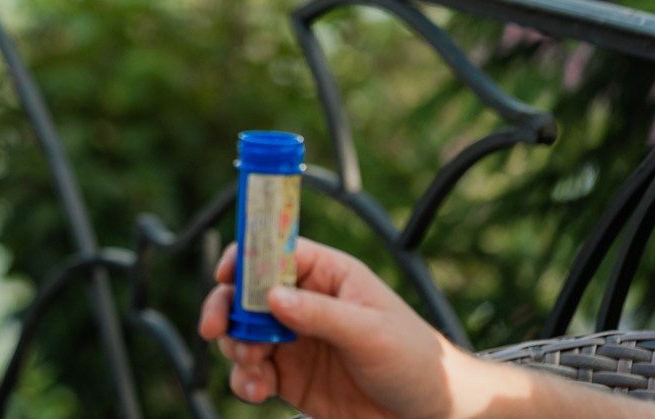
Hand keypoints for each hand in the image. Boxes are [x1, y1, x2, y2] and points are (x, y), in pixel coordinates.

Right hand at [198, 240, 460, 418]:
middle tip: (216, 328)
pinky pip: (252, 372)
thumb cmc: (419, 361)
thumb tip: (271, 296)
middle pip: (246, 294)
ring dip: (235, 348)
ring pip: (243, 334)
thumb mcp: (372, 332)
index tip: (225, 277)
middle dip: (226, 308)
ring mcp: (296, 342)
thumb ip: (320, 314)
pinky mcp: (293, 379)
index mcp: (327, 276)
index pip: (273, 252)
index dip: (244, 259)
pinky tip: (254, 389)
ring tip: (251, 367)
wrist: (438, 416)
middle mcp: (306, 304)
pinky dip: (244, 379)